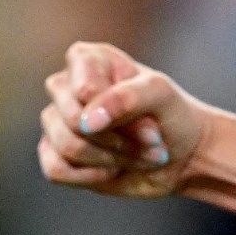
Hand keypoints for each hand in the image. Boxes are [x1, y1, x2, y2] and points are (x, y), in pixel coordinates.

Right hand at [38, 41, 212, 199]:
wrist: (181, 155)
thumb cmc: (172, 115)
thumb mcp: (162, 96)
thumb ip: (127, 98)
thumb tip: (89, 121)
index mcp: (87, 58)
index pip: (85, 90)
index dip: (119, 112)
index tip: (150, 117)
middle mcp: (65, 86)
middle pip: (75, 121)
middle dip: (121, 139)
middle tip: (152, 141)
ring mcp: (56, 120)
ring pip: (68, 147)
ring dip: (114, 158)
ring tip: (141, 155)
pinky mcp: (53, 154)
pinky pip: (57, 171)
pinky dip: (94, 175)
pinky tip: (114, 168)